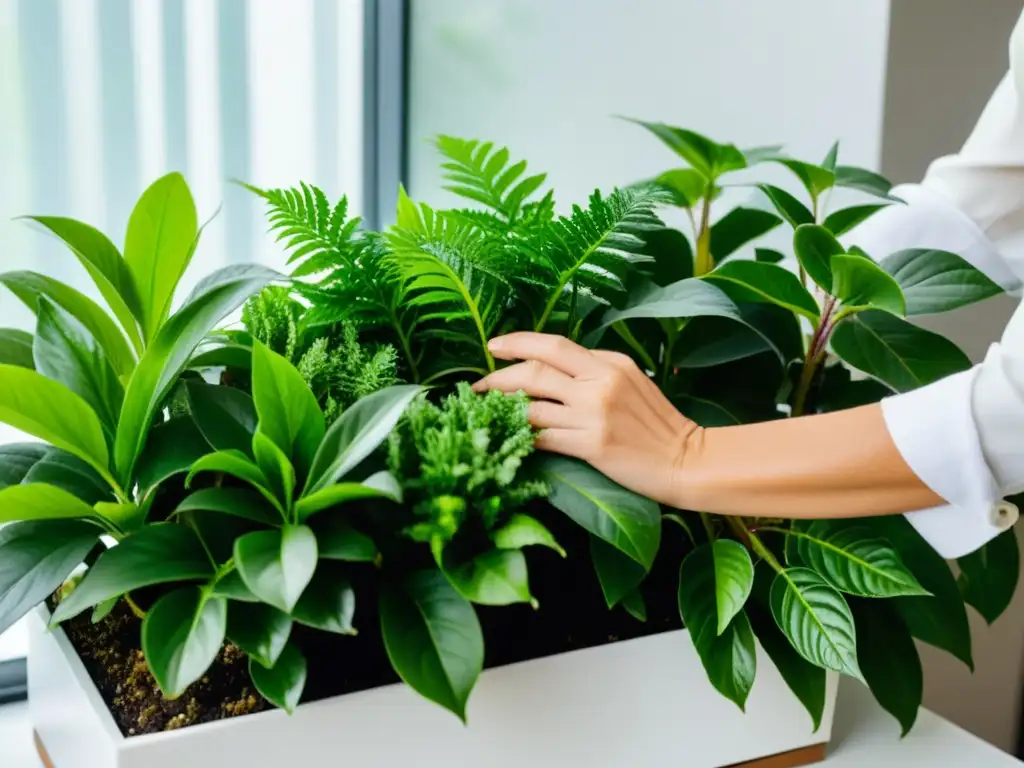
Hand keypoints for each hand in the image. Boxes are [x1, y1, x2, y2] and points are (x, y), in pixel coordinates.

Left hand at [472, 332, 697, 505]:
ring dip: (502, 407)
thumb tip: (554, 371)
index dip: (519, 343)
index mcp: (610, 362)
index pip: (554, 345)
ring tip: (484, 412)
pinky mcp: (591, 444)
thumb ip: (597, 372)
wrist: (686, 460)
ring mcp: (595, 414)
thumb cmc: (659, 425)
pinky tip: (508, 437)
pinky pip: (543, 436)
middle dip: (499, 374)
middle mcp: (600, 382)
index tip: (494, 346)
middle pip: (536, 368)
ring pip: (532, 403)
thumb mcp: (632, 383)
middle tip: (477, 384)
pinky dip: (522, 435)